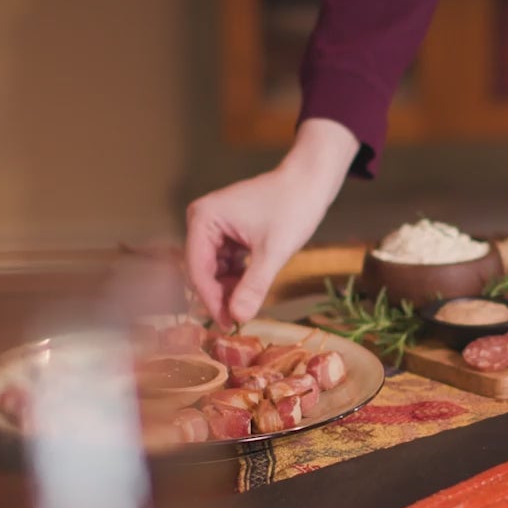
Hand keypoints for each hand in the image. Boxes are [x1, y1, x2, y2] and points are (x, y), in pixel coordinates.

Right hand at [182, 119, 355, 325]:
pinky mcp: (227, 231)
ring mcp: (214, 226)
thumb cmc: (293, 207)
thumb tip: (238, 318)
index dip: (210, 300)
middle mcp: (201, 220)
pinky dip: (237, 278)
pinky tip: (250, 292)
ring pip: (214, 270)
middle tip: (236, 323)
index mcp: (203, 219)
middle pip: (202, 270)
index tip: (226, 324)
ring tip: (246, 309)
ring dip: (228, 290)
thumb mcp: (274, 252)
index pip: (197, 269)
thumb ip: (254, 286)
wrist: (310, 182)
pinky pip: (225, 263)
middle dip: (219, 296)